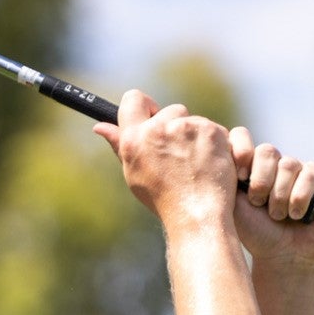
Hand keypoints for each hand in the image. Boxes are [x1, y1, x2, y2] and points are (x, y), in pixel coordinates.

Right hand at [94, 89, 238, 228]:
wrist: (197, 215)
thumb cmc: (163, 199)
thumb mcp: (134, 173)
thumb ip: (119, 145)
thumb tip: (100, 126)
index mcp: (135, 139)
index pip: (133, 99)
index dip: (144, 106)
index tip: (151, 116)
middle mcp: (159, 129)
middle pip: (170, 109)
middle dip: (174, 126)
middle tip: (177, 155)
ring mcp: (189, 128)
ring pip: (193, 120)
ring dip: (194, 135)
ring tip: (194, 164)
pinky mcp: (213, 131)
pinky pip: (213, 128)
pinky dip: (213, 143)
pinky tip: (210, 163)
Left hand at [229, 127, 313, 266]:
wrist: (281, 256)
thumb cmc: (254, 233)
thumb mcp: (232, 205)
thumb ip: (226, 178)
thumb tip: (220, 150)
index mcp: (248, 165)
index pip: (243, 137)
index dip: (242, 151)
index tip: (239, 176)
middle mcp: (272, 164)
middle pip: (268, 151)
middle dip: (261, 181)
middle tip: (258, 204)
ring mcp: (296, 169)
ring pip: (289, 164)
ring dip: (280, 195)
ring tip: (277, 216)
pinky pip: (311, 174)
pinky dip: (301, 196)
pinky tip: (296, 215)